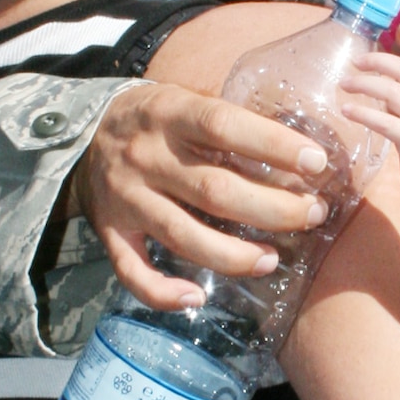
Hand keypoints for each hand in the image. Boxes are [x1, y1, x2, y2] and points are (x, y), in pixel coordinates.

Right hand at [64, 82, 330, 309]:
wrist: (83, 135)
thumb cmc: (157, 119)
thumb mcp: (185, 99)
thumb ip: (230, 121)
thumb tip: (299, 148)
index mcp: (168, 112)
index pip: (224, 125)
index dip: (274, 145)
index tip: (316, 163)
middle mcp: (145, 157)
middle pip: (214, 190)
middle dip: (273, 209)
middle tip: (313, 214)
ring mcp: (126, 199)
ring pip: (182, 236)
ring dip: (233, 256)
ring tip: (272, 260)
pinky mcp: (110, 232)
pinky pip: (133, 272)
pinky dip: (163, 292)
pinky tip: (197, 299)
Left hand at [340, 52, 399, 210]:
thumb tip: (385, 100)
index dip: (394, 60)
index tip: (371, 61)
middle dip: (377, 62)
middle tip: (355, 63)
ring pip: (393, 92)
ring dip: (365, 84)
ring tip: (344, 85)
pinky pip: (384, 121)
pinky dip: (363, 113)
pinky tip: (347, 110)